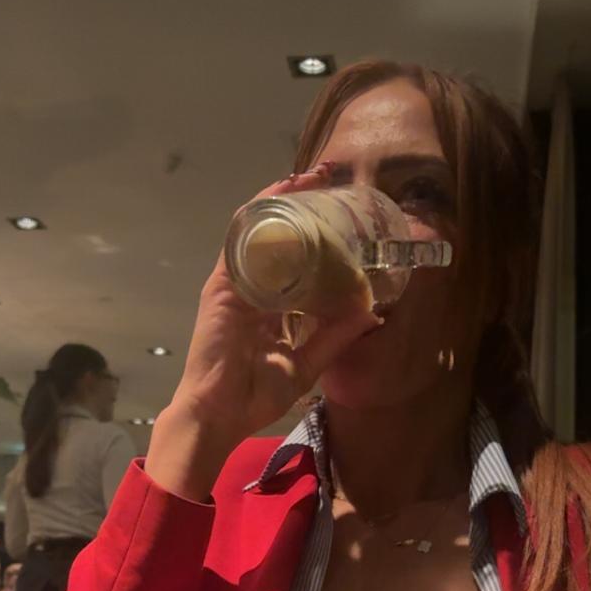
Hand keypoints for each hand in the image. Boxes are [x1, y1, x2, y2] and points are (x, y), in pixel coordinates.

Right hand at [146, 164, 381, 496]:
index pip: (296, 262)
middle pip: (278, 238)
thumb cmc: (254, 396)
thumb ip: (335, 337)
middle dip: (303, 208)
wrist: (218, 413)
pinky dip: (261, 212)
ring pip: (260, 229)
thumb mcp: (307, 364)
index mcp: (270, 308)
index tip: (344, 219)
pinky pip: (242, 237)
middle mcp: (253, 289)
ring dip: (283, 200)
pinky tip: (282, 192)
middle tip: (330, 182)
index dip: (317, 238)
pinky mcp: (223, 282)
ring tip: (310, 177)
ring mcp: (235, 283)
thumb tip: (372, 314)